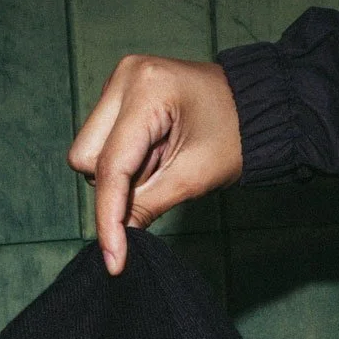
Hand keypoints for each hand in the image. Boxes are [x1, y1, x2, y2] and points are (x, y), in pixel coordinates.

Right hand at [68, 56, 243, 273]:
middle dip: (113, 186)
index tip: (113, 260)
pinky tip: (156, 154)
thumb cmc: (232, 135)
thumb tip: (116, 238)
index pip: (110, 166)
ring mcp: (119, 82)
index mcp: (145, 90)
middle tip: (158, 182)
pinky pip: (103, 143)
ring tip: (163, 162)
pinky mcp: (120, 94)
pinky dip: (124, 162)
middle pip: (84, 156)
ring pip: (89, 152)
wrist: (253, 105)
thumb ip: (148, 206)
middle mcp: (123, 78)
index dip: (108, 217)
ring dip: (119, 174)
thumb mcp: (193, 177)